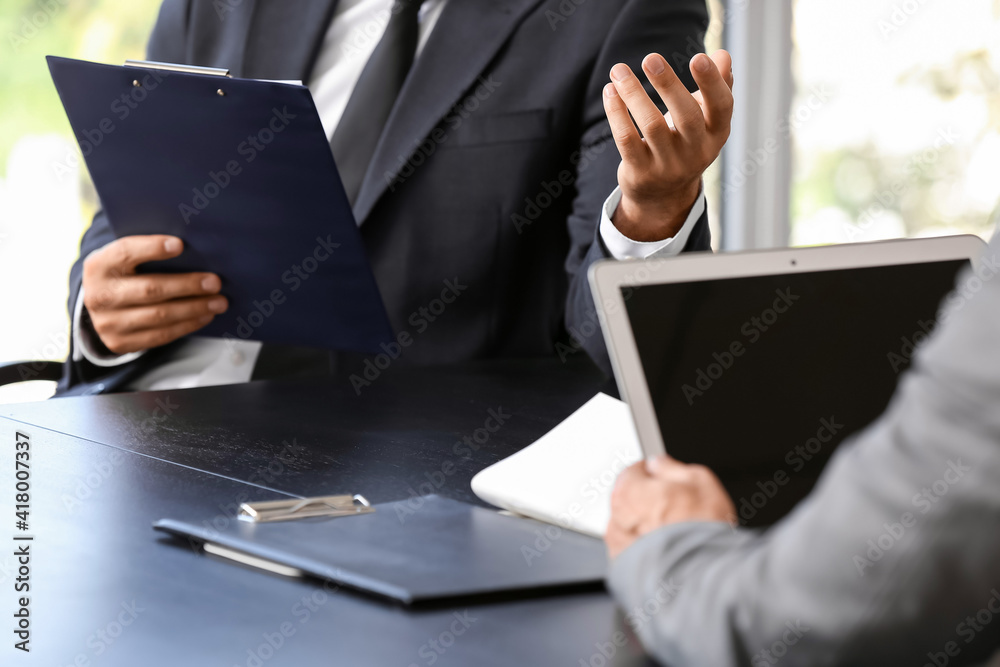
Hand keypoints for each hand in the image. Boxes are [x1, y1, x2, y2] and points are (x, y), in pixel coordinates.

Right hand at [82, 235, 227, 354]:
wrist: (99, 306)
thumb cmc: (123, 274)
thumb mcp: (125, 259)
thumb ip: (147, 252)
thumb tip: (191, 249)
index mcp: (99, 265)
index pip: (125, 253)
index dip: (152, 248)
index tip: (180, 245)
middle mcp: (99, 295)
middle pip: (150, 289)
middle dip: (187, 285)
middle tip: (215, 282)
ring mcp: (108, 322)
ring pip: (159, 316)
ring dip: (194, 309)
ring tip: (218, 302)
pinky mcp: (120, 342)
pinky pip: (161, 335)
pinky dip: (187, 325)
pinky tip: (205, 316)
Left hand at [603, 50, 734, 241]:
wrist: (662, 195)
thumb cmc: (685, 144)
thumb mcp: (705, 121)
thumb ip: (716, 87)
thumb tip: (723, 54)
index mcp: (716, 134)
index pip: (722, 107)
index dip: (713, 83)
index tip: (699, 56)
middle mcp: (696, 152)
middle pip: (686, 116)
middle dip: (668, 84)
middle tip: (650, 58)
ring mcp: (668, 165)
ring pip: (651, 125)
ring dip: (633, 94)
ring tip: (618, 70)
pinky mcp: (641, 172)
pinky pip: (627, 139)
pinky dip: (617, 113)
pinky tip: (610, 91)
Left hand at [606, 455, 735, 559]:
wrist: (702, 579)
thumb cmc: (701, 533)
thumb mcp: (698, 480)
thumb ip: (671, 467)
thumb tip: (659, 464)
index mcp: (628, 491)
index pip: (633, 472)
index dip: (654, 474)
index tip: (667, 479)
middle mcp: (617, 518)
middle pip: (631, 501)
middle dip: (651, 501)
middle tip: (680, 509)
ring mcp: (620, 547)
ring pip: (633, 528)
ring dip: (649, 527)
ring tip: (679, 535)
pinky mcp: (626, 571)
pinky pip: (637, 553)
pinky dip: (649, 551)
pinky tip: (672, 551)